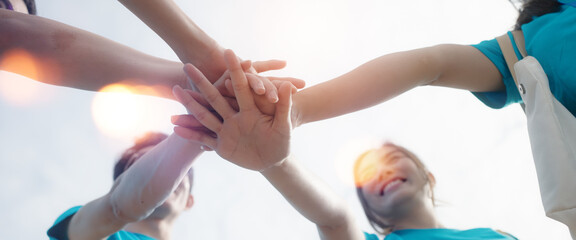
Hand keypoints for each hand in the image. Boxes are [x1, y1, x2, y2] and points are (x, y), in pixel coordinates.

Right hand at [172, 49, 292, 170]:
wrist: (273, 161)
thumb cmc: (282, 141)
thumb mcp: (283, 125)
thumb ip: (284, 106)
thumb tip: (288, 85)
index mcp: (249, 110)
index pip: (241, 86)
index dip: (235, 70)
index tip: (228, 52)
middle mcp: (234, 117)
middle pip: (215, 96)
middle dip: (201, 83)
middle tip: (187, 67)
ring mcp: (225, 130)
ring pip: (204, 115)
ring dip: (190, 104)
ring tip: (175, 90)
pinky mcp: (221, 146)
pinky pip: (203, 139)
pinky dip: (190, 134)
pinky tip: (175, 128)